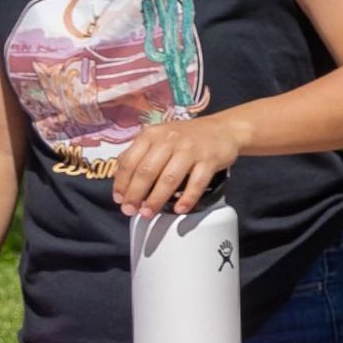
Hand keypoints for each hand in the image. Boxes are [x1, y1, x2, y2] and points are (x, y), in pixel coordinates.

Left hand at [106, 110, 253, 217]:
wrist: (222, 130)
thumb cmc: (186, 137)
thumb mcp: (159, 137)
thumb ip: (140, 153)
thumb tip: (120, 178)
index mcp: (152, 135)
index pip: (130, 160)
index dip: (122, 183)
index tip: (119, 199)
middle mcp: (169, 140)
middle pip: (147, 171)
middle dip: (135, 194)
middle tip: (130, 210)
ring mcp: (190, 150)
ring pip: (169, 178)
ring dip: (156, 199)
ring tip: (148, 213)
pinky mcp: (209, 160)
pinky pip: (197, 183)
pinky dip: (187, 198)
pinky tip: (179, 209)